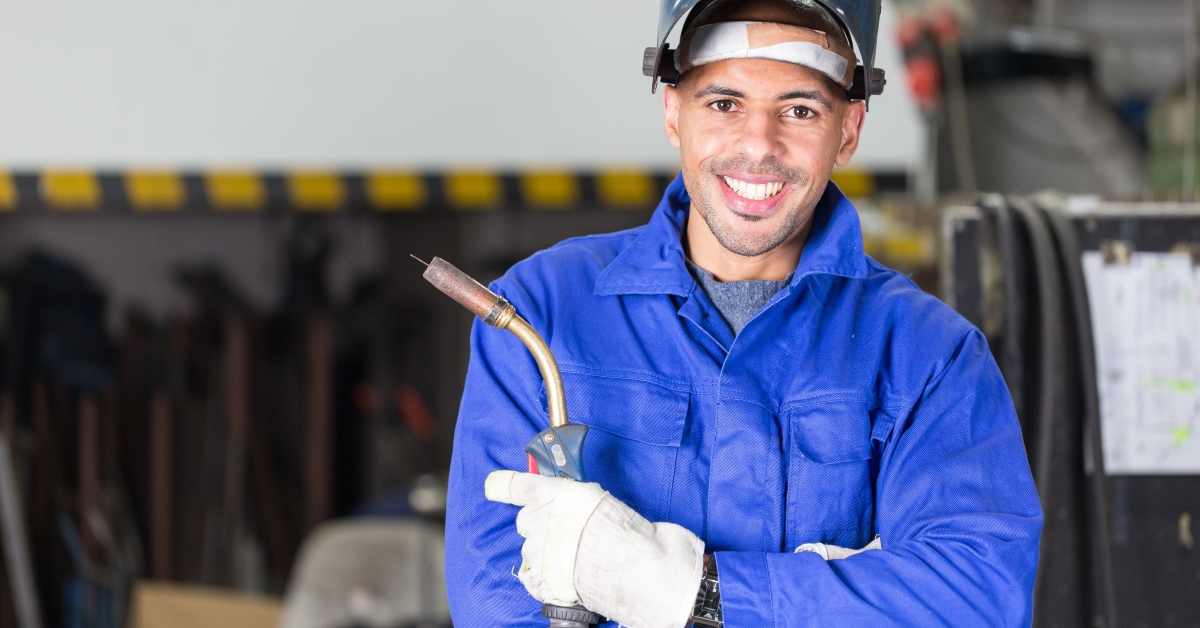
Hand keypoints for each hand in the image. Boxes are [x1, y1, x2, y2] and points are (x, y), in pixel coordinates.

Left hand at [486, 470, 703, 627]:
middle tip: (569, 533)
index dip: (503, 484)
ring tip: (576, 559)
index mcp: (555, 495)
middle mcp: (540, 521)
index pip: (518, 485)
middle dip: (541, 525)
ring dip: (546, 553)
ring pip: (530, 550)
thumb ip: (572, 498)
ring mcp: (537, 553)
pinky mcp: (540, 581)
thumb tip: (560, 499)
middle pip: (525, 520)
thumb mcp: (599, 499)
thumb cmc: (627, 532)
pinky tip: (567, 575)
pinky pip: (532, 576)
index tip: (493, 485)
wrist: (639, 569)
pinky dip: (545, 577)